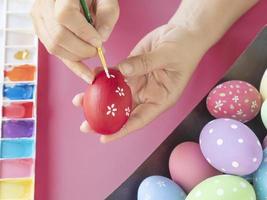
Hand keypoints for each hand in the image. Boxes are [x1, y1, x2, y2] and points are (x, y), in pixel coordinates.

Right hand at [31, 0, 118, 82]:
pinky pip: (54, 52)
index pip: (65, 16)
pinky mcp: (41, 30)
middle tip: (98, 51)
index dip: (83, 33)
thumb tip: (101, 40)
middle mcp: (44, 4)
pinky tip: (85, 72)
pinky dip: (71, 62)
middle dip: (82, 50)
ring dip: (77, 57)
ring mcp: (39, 18)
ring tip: (93, 53)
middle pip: (58, 36)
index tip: (98, 42)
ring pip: (54, 47)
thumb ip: (108, 15)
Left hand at [73, 24, 208, 142]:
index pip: (139, 119)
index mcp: (160, 100)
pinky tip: (91, 76)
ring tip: (78, 101)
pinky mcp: (131, 69)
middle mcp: (147, 95)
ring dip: (98, 98)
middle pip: (123, 111)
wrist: (182, 32)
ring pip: (115, 95)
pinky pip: (115, 76)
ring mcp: (138, 82)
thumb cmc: (184, 48)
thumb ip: (146, 64)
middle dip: (104, 118)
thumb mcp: (168, 57)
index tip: (104, 138)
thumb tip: (122, 71)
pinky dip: (102, 77)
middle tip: (85, 125)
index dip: (121, 130)